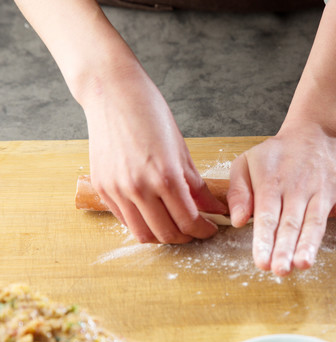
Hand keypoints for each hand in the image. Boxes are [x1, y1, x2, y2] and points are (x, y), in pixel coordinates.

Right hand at [82, 64, 226, 243]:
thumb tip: (214, 208)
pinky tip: (154, 214)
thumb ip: (197, 185)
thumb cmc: (151, 113)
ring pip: (143, 234)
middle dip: (186, 237)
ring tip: (175, 226)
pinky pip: (124, 220)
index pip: (188, 221)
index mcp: (165, 177)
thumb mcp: (181, 150)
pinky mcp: (102, 188)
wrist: (112, 93)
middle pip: (166, 233)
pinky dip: (142, 224)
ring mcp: (117, 190)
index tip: (210, 229)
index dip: (203, 230)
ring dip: (162, 236)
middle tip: (196, 230)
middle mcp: (139, 188)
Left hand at [227, 125, 335, 275]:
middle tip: (280, 270)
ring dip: (310, 244)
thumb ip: (239, 191)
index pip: (267, 216)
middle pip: (291, 223)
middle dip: (285, 248)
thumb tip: (237, 220)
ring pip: (316, 221)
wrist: (316, 131)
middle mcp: (298, 188)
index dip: (265, 240)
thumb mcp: (248, 162)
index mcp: (272, 183)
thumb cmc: (278, 153)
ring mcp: (324, 191)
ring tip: (304, 264)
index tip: (262, 262)